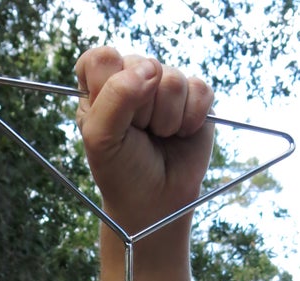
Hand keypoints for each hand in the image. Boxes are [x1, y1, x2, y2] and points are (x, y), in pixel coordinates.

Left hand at [75, 47, 214, 234]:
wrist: (156, 204)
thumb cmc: (122, 171)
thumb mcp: (101, 138)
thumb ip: (115, 96)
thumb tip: (151, 69)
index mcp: (99, 83)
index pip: (103, 57)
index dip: (111, 88)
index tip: (114, 120)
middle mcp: (132, 77)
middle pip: (143, 66)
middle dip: (142, 110)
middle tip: (139, 134)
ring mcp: (165, 85)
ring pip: (173, 80)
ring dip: (167, 119)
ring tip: (159, 136)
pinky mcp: (195, 97)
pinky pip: (200, 90)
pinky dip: (191, 119)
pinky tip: (181, 134)